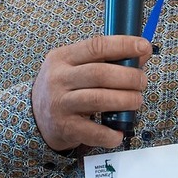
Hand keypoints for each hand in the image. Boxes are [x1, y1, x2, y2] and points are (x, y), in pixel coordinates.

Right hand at [31, 35, 151, 152]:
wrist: (34, 116)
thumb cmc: (63, 87)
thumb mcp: (75, 66)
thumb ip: (107, 59)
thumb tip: (143, 52)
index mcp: (63, 57)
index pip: (96, 46)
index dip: (123, 45)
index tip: (143, 46)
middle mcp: (58, 79)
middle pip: (100, 74)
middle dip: (129, 77)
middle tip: (142, 82)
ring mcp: (60, 104)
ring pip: (98, 99)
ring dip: (125, 100)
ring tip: (136, 101)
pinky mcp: (65, 127)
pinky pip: (92, 131)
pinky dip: (110, 133)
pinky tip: (119, 131)